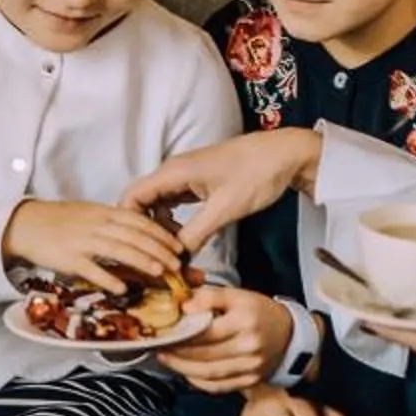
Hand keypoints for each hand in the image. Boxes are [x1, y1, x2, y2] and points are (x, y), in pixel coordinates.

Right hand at [3, 199, 183, 290]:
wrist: (26, 224)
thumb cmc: (60, 221)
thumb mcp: (90, 214)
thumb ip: (115, 223)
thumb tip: (143, 237)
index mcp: (104, 212)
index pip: (139, 221)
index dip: (160, 234)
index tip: (178, 247)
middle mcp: (96, 224)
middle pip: (133, 236)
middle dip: (158, 250)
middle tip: (177, 265)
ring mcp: (82, 241)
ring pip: (117, 249)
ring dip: (141, 260)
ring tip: (160, 272)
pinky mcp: (68, 258)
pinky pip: (92, 269)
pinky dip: (108, 278)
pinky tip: (123, 289)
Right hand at [121, 130, 320, 252]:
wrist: (285, 154)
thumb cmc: (257, 174)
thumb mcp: (225, 209)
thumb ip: (195, 234)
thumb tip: (175, 260)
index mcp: (173, 172)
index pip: (132, 197)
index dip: (130, 226)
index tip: (140, 251)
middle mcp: (173, 171)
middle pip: (141, 202)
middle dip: (145, 231)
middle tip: (156, 258)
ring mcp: (185, 177)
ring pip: (157, 205)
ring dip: (160, 229)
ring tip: (172, 253)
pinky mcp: (197, 183)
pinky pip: (173, 204)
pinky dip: (173, 222)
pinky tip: (184, 239)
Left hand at [164, 286, 297, 394]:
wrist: (289, 334)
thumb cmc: (259, 312)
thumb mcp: (238, 295)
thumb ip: (210, 296)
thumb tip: (184, 306)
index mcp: (245, 321)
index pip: (206, 331)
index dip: (182, 334)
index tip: (164, 332)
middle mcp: (249, 347)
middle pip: (205, 355)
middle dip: (177, 353)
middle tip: (158, 347)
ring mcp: (251, 367)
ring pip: (209, 373)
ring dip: (182, 368)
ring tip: (166, 359)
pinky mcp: (250, 381)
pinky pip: (218, 386)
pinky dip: (198, 381)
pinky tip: (185, 371)